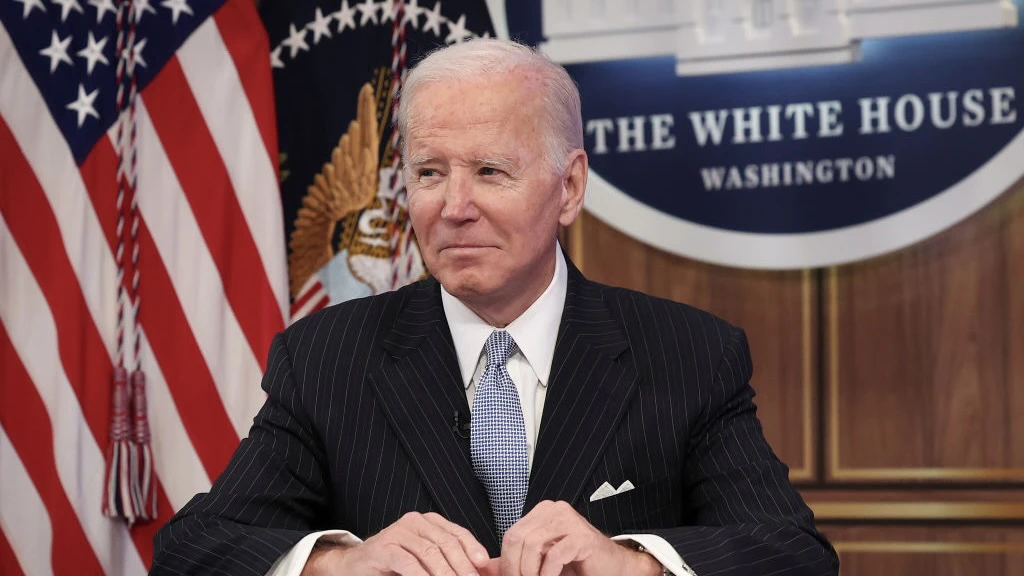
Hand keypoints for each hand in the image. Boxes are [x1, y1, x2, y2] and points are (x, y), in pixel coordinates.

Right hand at [302, 512, 490, 575]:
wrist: (355, 566)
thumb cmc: (394, 565)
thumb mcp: (425, 560)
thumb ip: (448, 561)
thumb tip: (480, 568)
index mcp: (428, 522)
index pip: (457, 533)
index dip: (473, 548)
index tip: (483, 564)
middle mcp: (414, 522)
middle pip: (446, 542)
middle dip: (462, 565)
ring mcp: (397, 533)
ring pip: (429, 552)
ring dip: (444, 573)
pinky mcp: (383, 548)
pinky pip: (407, 562)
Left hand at [499, 501, 661, 575]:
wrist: (613, 568)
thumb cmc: (578, 565)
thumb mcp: (540, 562)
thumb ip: (515, 562)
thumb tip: (485, 567)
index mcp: (542, 513)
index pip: (511, 534)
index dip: (506, 562)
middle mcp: (555, 511)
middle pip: (517, 538)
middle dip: (515, 568)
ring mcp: (570, 520)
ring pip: (533, 545)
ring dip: (530, 572)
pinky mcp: (583, 536)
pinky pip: (555, 554)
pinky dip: (548, 573)